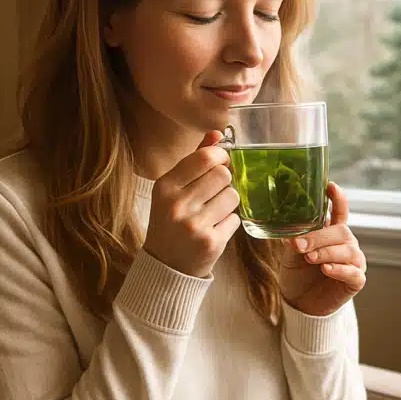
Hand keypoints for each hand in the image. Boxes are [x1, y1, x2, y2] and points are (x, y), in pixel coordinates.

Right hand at [142, 130, 241, 277]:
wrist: (166, 265)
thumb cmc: (171, 221)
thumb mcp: (174, 189)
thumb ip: (195, 160)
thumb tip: (217, 133)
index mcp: (165, 186)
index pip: (205, 158)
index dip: (220, 157)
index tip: (220, 163)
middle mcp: (177, 204)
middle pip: (223, 175)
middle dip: (224, 182)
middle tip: (213, 194)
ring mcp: (194, 225)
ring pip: (232, 196)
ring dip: (228, 203)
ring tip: (212, 214)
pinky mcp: (211, 243)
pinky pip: (235, 219)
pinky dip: (228, 223)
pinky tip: (213, 230)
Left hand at [279, 182, 366, 316]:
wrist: (301, 302)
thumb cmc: (298, 273)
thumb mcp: (292, 253)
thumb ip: (295, 239)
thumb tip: (290, 231)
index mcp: (332, 232)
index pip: (340, 211)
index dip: (338, 198)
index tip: (330, 186)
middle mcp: (346, 244)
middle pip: (341, 232)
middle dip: (319, 237)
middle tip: (300, 245)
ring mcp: (354, 262)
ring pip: (347, 250)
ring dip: (327, 253)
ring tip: (310, 258)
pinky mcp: (356, 281)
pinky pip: (353, 272)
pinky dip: (339, 269)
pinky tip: (326, 269)